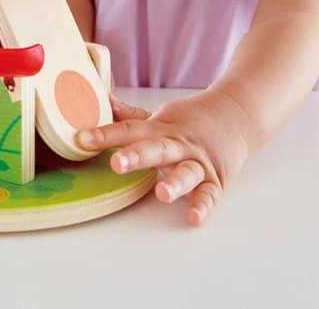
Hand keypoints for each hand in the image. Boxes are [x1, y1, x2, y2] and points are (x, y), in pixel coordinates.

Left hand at [76, 90, 250, 225]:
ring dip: (174, 183)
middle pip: (156, 149)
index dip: (105, 134)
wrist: (237, 114)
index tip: (82, 138)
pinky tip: (193, 217)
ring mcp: (198, 162)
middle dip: (136, 156)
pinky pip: (208, 195)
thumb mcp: (162, 114)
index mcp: (160, 128)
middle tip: (117, 163)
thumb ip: (132, 115)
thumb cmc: (192, 119)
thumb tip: (103, 101)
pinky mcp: (216, 180)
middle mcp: (178, 144)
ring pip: (186, 172)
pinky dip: (202, 206)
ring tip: (162, 194)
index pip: (129, 129)